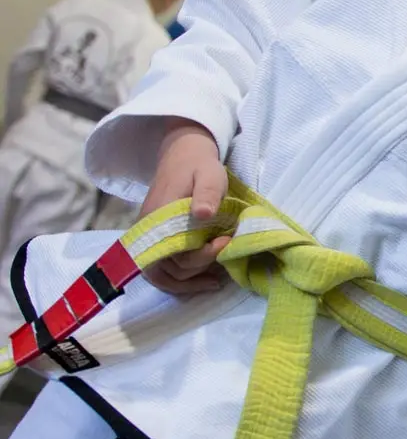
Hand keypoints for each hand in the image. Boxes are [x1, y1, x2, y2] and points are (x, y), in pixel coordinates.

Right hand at [138, 119, 230, 294]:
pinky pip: (162, 270)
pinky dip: (181, 281)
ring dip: (190, 282)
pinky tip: (204, 279)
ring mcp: (149, 238)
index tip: (225, 243)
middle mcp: (148, 231)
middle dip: (200, 267)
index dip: (202, 255)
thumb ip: (207, 192)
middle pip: (169, 267)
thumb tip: (203, 214)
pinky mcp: (155, 241)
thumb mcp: (210, 174)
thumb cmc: (199, 167)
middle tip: (226, 253)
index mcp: (160, 215)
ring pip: (162, 275)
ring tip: (217, 279)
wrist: (183, 157)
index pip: (175, 251)